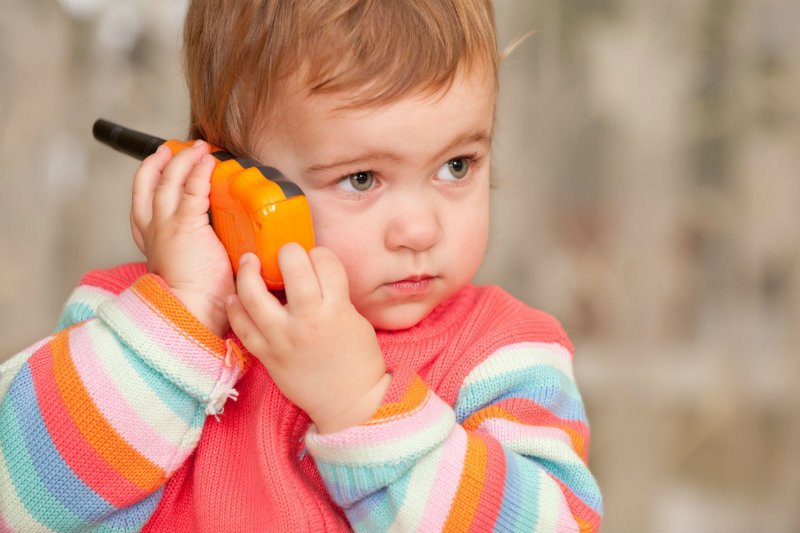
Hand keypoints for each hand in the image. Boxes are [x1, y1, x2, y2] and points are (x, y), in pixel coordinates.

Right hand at [131, 140, 234, 335]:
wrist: (194, 310)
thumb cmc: (200, 298)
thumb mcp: (194, 265)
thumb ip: (203, 246)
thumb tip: (229, 237)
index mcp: (152, 242)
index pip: (143, 206)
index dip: (151, 182)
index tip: (164, 168)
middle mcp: (153, 230)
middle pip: (147, 185)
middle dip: (160, 163)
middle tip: (174, 150)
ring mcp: (166, 225)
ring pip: (168, 180)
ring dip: (184, 160)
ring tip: (200, 149)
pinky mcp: (184, 224)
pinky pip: (190, 188)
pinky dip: (199, 171)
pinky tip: (208, 161)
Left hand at [226, 244, 389, 433]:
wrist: (350, 404)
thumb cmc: (358, 361)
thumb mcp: (354, 319)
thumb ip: (333, 296)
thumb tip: (312, 274)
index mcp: (336, 309)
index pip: (325, 262)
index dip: (320, 254)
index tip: (316, 258)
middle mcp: (308, 320)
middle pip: (292, 267)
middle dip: (288, 251)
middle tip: (286, 253)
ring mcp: (283, 338)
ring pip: (254, 294)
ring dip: (249, 272)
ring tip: (249, 261)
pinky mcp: (267, 355)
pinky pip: (242, 327)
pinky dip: (236, 308)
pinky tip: (235, 297)